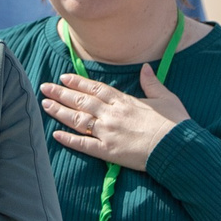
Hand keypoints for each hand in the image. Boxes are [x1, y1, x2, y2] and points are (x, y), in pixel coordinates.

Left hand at [42, 68, 188, 171]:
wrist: (176, 148)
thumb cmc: (174, 123)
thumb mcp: (165, 97)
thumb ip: (151, 83)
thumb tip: (145, 68)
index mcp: (124, 101)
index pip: (95, 89)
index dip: (78, 82)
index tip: (64, 77)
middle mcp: (112, 114)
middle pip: (81, 101)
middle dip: (61, 93)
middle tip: (45, 87)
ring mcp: (108, 133)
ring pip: (78, 120)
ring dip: (60, 112)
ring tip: (45, 104)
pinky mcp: (108, 151)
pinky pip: (83, 145)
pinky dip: (69, 140)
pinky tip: (55, 135)